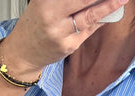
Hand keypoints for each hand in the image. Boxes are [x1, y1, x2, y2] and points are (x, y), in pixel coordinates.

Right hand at [1, 0, 128, 77]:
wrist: (23, 52)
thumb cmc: (35, 23)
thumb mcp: (43, 2)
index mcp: (45, 1)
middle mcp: (52, 16)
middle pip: (85, 0)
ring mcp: (61, 33)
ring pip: (90, 16)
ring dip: (109, 6)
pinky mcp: (69, 46)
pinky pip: (89, 30)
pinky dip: (101, 19)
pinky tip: (111, 13)